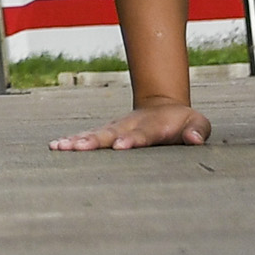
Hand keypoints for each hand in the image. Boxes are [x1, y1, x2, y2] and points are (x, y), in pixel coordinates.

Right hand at [48, 102, 211, 152]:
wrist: (163, 106)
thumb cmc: (184, 122)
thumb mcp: (198, 123)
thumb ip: (198, 130)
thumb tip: (194, 139)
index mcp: (153, 128)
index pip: (141, 135)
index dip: (131, 140)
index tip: (120, 146)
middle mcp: (130, 126)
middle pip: (110, 134)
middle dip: (94, 141)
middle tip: (77, 147)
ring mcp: (116, 128)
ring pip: (95, 134)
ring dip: (78, 140)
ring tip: (60, 147)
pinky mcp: (108, 132)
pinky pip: (89, 136)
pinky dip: (73, 140)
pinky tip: (56, 146)